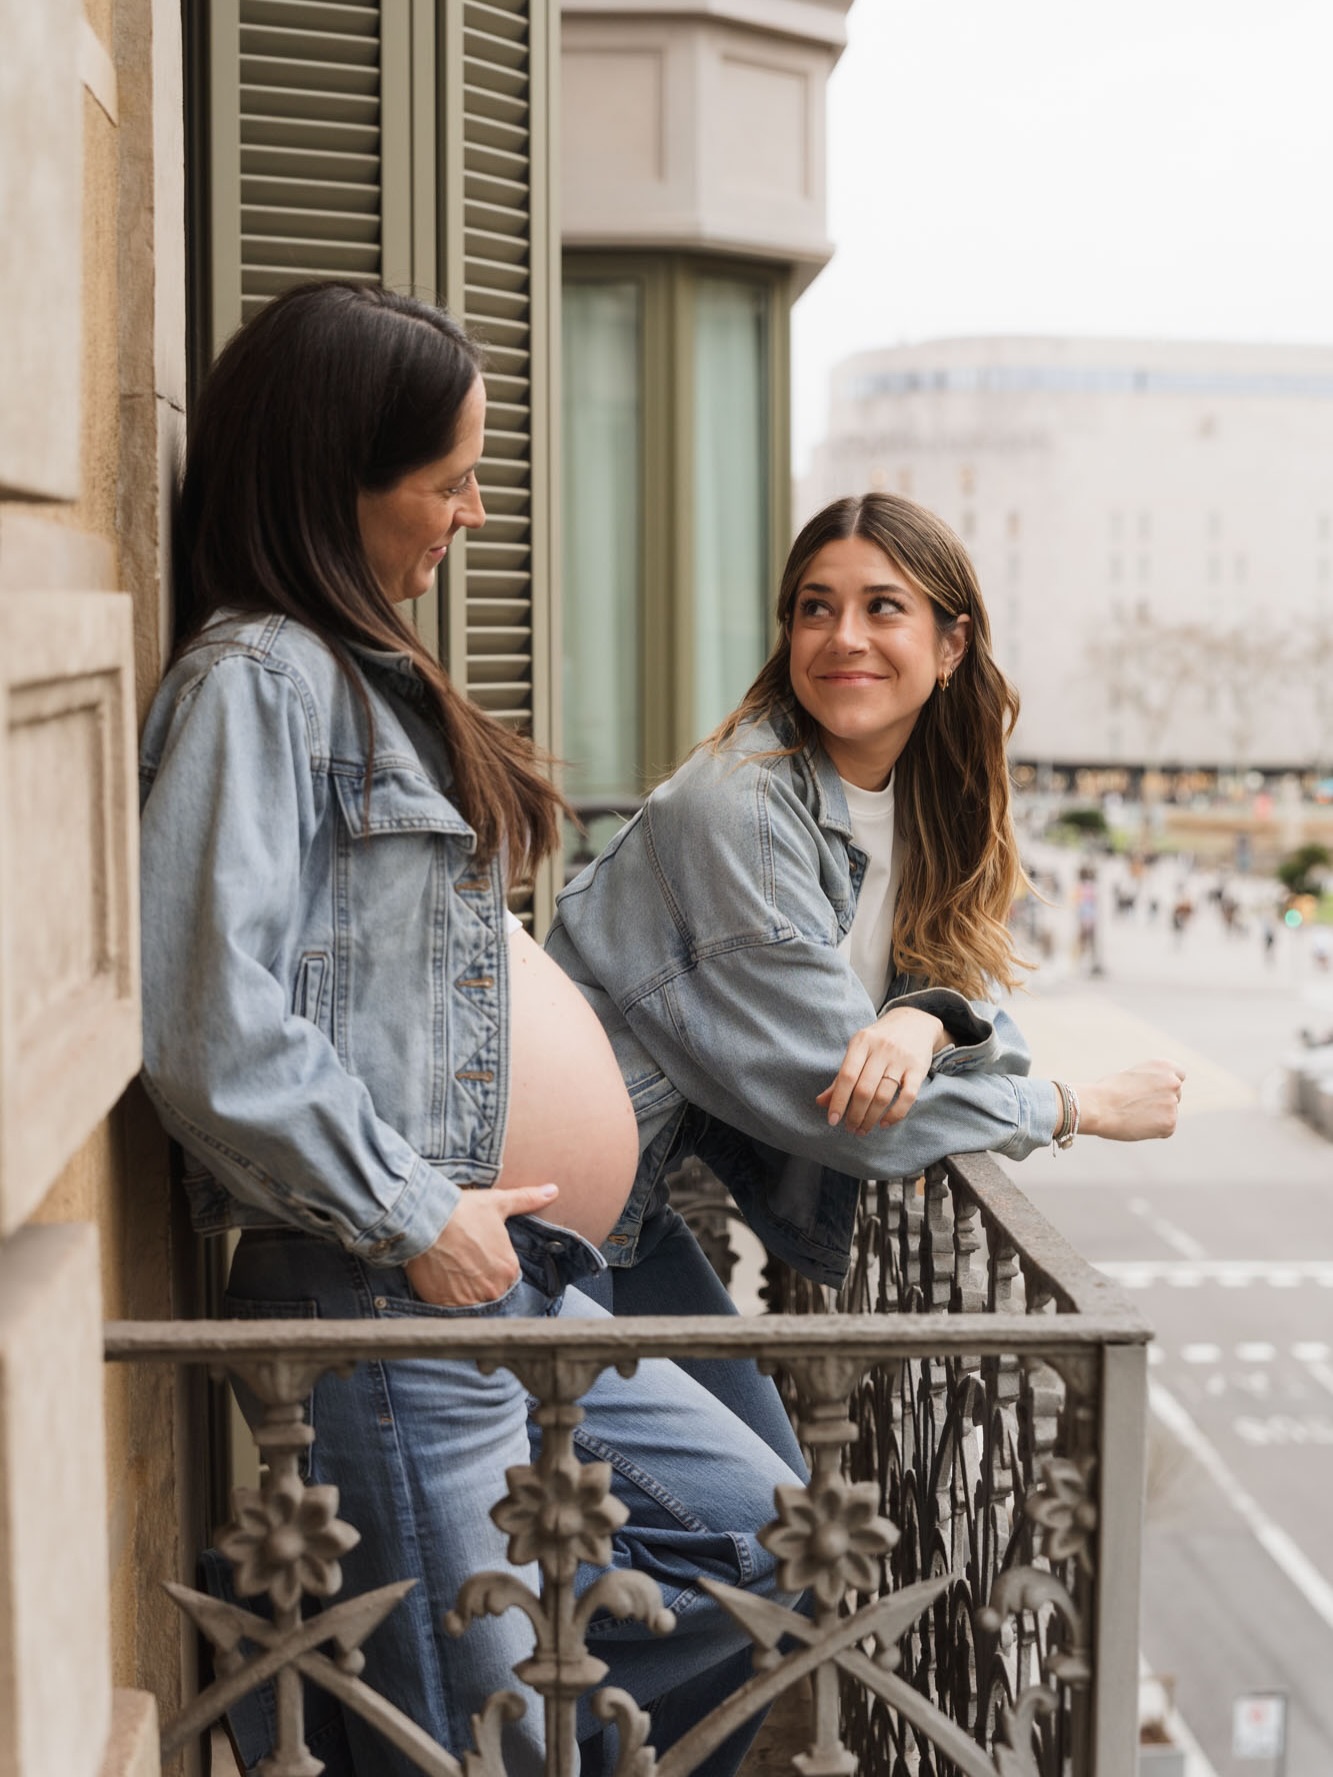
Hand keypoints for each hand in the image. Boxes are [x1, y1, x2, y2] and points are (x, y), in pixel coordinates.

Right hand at [404, 1182, 558, 1306]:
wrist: (425, 1221)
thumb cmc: (462, 1211)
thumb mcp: (498, 1203)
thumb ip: (527, 1200)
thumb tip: (553, 1190)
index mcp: (509, 1268)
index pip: (504, 1275)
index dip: (489, 1265)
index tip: (475, 1255)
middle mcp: (494, 1289)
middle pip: (489, 1290)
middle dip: (478, 1280)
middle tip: (461, 1264)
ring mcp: (470, 1300)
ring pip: (471, 1302)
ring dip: (463, 1291)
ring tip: (450, 1272)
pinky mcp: (447, 1306)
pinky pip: (451, 1310)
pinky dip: (447, 1298)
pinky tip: (440, 1282)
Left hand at [816, 1007, 947, 1134]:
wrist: (914, 1022)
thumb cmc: (879, 1041)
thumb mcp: (858, 1050)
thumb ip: (841, 1076)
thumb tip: (821, 1103)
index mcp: (862, 1042)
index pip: (847, 1076)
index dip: (838, 1101)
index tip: (832, 1120)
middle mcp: (881, 1049)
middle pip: (864, 1089)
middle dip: (855, 1114)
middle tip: (850, 1129)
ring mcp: (901, 1058)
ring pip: (883, 1096)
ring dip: (871, 1118)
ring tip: (863, 1129)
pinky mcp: (918, 1068)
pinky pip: (908, 1097)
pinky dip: (895, 1114)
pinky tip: (884, 1123)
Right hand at [1074, 1060, 1184, 1141]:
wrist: (1099, 1107)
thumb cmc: (1106, 1091)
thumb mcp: (1131, 1076)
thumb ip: (1149, 1083)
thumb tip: (1154, 1096)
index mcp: (1163, 1066)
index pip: (1179, 1076)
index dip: (1166, 1085)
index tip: (1156, 1092)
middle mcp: (1173, 1082)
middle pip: (1176, 1096)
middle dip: (1162, 1103)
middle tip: (1138, 1107)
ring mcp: (1173, 1103)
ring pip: (1169, 1114)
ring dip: (1156, 1118)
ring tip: (1132, 1116)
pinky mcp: (1170, 1123)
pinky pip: (1165, 1130)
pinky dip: (1153, 1131)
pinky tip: (1136, 1125)